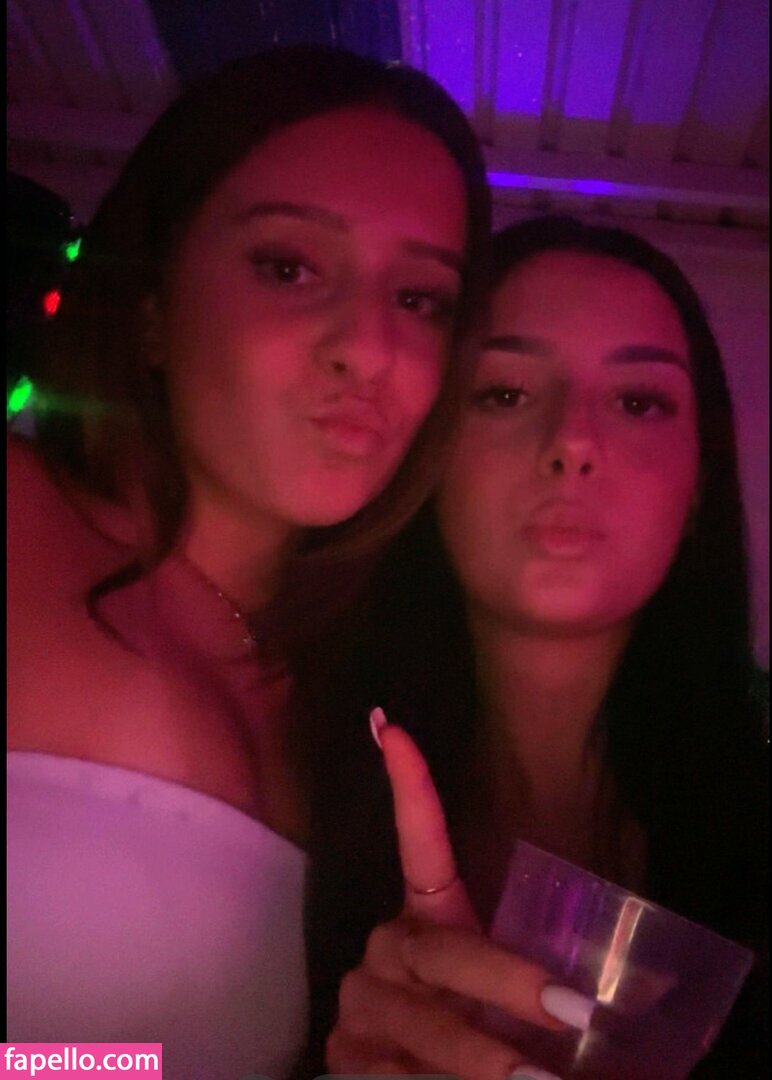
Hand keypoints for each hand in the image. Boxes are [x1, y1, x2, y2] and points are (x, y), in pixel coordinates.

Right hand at [326, 713, 589, 1077]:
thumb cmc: (485, 1023)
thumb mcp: (520, 993)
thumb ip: (560, 973)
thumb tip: (655, 978)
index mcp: (424, 914)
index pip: (416, 841)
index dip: (408, 786)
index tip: (392, 726)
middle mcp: (386, 947)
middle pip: (440, 954)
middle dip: (504, 983)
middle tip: (570, 1010)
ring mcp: (362, 1003)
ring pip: (424, 1024)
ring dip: (483, 1057)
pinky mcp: (346, 1058)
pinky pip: (393, 1075)